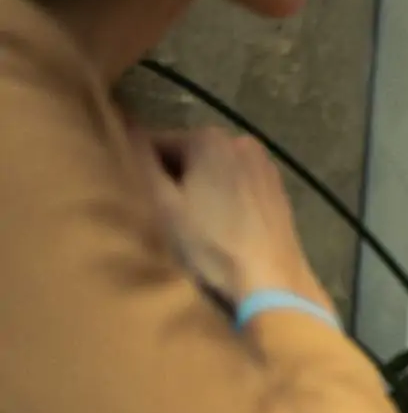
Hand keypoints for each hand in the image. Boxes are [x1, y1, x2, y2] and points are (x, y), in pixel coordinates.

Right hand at [128, 125, 328, 307]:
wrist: (271, 279)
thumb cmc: (210, 243)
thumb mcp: (164, 204)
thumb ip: (140, 164)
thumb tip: (125, 134)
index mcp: (209, 138)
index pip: (155, 144)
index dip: (140, 170)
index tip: (138, 197)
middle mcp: (240, 141)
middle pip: (188, 155)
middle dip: (172, 179)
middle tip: (163, 214)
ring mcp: (264, 164)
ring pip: (214, 170)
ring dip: (198, 188)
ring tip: (191, 223)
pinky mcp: (277, 187)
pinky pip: (237, 184)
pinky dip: (223, 197)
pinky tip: (219, 225)